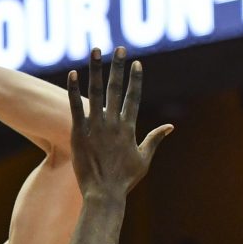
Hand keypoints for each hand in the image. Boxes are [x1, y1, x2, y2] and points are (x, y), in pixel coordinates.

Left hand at [67, 47, 171, 197]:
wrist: (104, 194)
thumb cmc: (124, 180)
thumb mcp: (144, 159)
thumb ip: (155, 139)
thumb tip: (170, 127)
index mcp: (129, 128)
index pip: (133, 97)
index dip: (135, 79)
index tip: (136, 63)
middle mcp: (113, 124)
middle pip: (116, 89)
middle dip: (118, 66)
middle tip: (119, 48)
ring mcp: (96, 127)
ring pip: (96, 92)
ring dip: (96, 70)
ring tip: (95, 50)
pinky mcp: (79, 134)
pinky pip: (75, 107)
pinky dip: (73, 90)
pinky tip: (72, 74)